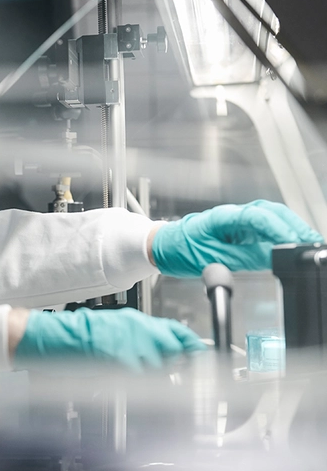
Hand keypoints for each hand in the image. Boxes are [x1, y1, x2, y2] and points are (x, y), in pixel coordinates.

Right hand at [13, 307, 204, 371]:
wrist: (57, 335)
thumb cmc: (80, 334)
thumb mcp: (115, 328)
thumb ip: (140, 339)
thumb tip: (164, 354)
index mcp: (137, 320)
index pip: (177, 332)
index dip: (191, 347)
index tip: (201, 360)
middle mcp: (138, 329)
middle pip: (172, 353)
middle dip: (174, 368)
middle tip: (172, 380)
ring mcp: (130, 344)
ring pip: (158, 369)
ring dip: (152, 379)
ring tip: (135, 381)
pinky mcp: (122, 358)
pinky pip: (140, 378)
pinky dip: (137, 385)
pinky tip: (125, 384)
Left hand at [151, 200, 322, 277]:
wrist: (161, 248)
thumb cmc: (178, 249)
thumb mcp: (212, 259)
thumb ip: (244, 257)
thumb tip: (273, 257)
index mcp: (222, 216)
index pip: (257, 216)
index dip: (278, 228)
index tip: (292, 241)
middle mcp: (231, 214)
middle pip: (269, 211)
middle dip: (292, 225)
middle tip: (308, 242)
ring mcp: (236, 221)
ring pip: (269, 217)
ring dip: (288, 227)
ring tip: (304, 243)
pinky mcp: (238, 231)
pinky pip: (263, 228)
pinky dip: (279, 234)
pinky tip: (289, 244)